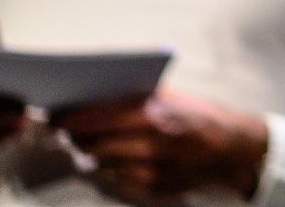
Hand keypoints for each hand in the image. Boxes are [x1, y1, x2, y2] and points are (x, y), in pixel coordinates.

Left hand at [53, 88, 267, 204]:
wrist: (229, 151)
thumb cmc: (199, 117)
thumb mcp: (172, 97)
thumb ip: (137, 97)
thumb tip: (96, 96)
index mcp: (155, 116)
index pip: (99, 117)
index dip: (72, 117)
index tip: (55, 114)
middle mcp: (149, 145)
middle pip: (94, 142)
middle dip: (76, 134)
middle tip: (65, 127)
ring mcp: (148, 170)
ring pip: (100, 162)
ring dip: (90, 150)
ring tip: (87, 139)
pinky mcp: (149, 188)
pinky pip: (115, 177)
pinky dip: (108, 166)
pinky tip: (111, 155)